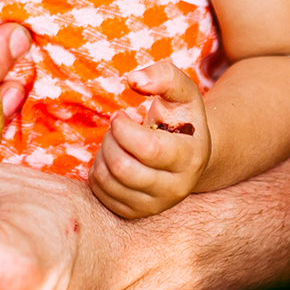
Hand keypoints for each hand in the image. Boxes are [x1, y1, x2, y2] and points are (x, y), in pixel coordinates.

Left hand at [89, 62, 211, 218]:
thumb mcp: (181, 91)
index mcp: (190, 157)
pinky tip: (113, 159)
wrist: (187, 153)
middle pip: (123, 168)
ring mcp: (157, 204)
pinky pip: (102, 194)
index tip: (121, 115)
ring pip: (110, 181)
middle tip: (116, 128)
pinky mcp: (136, 212)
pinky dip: (98, 172)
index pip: (147, 149)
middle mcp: (177, 188)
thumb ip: (162, 76)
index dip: (123, 128)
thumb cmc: (180, 117)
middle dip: (110, 140)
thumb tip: (134, 80)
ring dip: (103, 154)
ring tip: (115, 142)